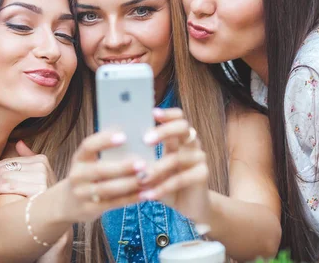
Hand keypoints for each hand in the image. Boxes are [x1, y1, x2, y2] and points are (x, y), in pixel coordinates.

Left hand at [0, 140, 55, 196]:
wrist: (60, 209)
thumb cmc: (45, 192)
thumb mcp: (40, 173)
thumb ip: (29, 157)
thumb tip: (18, 143)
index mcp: (41, 159)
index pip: (11, 161)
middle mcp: (42, 167)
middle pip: (7, 169)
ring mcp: (41, 178)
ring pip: (6, 178)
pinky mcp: (38, 191)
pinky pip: (11, 187)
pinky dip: (0, 190)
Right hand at [56, 131, 146, 222]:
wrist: (68, 203)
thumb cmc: (88, 177)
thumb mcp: (88, 163)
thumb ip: (106, 154)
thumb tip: (134, 141)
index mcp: (79, 159)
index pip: (88, 146)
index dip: (104, 141)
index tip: (123, 136)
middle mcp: (77, 175)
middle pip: (100, 170)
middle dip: (122, 167)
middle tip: (142, 163)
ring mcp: (81, 194)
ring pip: (107, 189)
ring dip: (129, 184)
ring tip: (145, 178)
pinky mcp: (89, 209)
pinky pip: (113, 203)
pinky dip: (130, 198)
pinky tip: (144, 194)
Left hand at [139, 108, 210, 223]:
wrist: (189, 204)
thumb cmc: (165, 182)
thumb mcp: (151, 168)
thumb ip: (141, 157)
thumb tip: (116, 146)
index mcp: (179, 137)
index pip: (177, 117)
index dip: (167, 113)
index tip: (152, 113)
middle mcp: (191, 143)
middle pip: (183, 127)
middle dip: (163, 131)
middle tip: (146, 140)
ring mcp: (199, 158)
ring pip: (177, 157)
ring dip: (156, 169)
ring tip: (140, 179)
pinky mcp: (203, 174)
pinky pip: (180, 179)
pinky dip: (162, 188)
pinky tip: (148, 195)